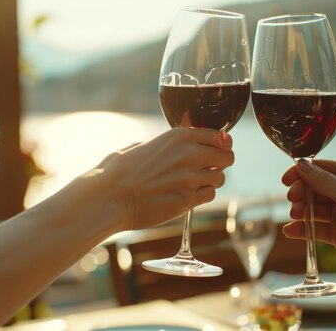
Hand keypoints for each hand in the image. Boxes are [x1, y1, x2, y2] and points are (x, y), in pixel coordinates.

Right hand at [83, 127, 233, 229]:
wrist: (108, 197)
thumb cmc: (117, 172)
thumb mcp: (141, 146)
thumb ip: (163, 145)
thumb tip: (172, 149)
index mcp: (179, 136)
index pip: (219, 136)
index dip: (222, 144)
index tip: (219, 149)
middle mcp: (189, 154)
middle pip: (227, 156)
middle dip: (221, 162)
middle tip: (211, 168)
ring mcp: (190, 178)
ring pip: (221, 177)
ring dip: (212, 181)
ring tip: (196, 184)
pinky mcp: (187, 200)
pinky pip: (210, 195)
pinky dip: (203, 195)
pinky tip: (189, 195)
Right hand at [281, 159, 335, 278]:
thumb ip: (322, 181)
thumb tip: (300, 164)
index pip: (321, 168)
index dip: (302, 173)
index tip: (286, 180)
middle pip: (314, 188)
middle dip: (301, 193)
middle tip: (293, 200)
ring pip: (314, 209)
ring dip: (301, 211)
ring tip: (295, 215)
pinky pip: (317, 229)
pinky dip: (303, 229)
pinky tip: (290, 230)